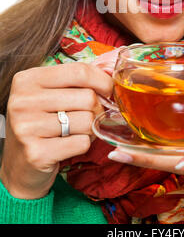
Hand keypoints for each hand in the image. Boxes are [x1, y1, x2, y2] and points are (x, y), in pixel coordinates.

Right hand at [0, 62, 113, 199]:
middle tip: (87, 117)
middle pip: (88, 97)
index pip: (79, 71)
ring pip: (88, 121)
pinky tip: (68, 146)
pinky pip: (82, 143)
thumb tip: (110, 76)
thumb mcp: (49, 93)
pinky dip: (83, 145)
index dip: (102, 81)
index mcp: (28, 79)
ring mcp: (27, 128)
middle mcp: (24, 101)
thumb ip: (75, 81)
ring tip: (75, 132)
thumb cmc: (41, 123)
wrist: (19, 165)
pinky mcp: (36, 153)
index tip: (108, 90)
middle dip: (96, 109)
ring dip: (90, 129)